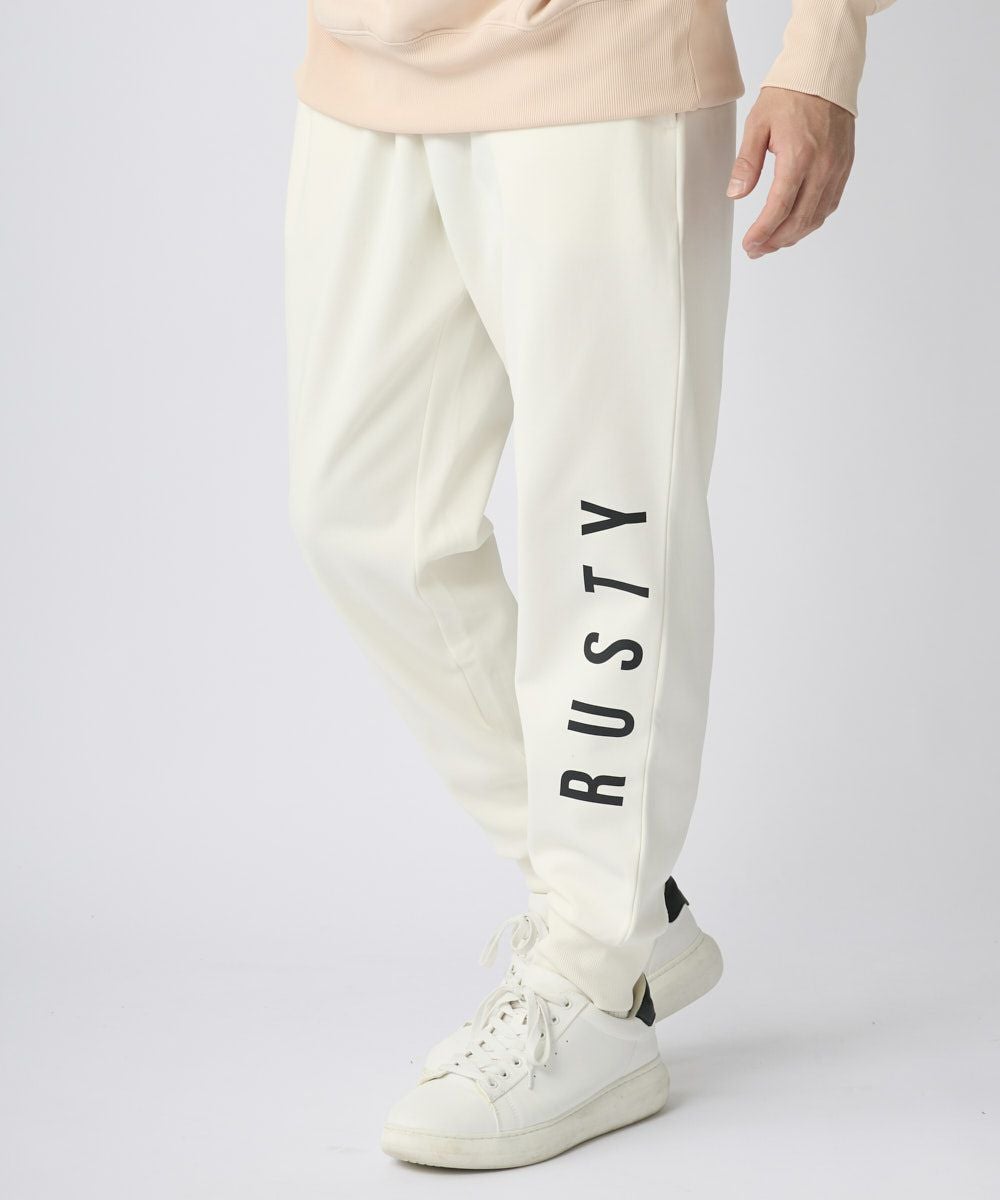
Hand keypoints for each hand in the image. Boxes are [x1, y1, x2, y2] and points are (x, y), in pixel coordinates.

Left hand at [726, 87, 855, 258]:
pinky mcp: (845, 166)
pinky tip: (795, 225)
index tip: (749, 244)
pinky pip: (829, 204)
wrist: (824, 72)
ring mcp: (837, 167)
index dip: (763, 232)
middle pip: (799, 220)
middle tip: (755, 250)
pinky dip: (811, 221)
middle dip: (775, 241)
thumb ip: (747, 162)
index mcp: (799, 155)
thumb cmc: (789, 94)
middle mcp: (822, 165)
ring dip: (793, 236)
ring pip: (817, 217)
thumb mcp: (757, 123)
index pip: (779, 207)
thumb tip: (736, 193)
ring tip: (772, 243)